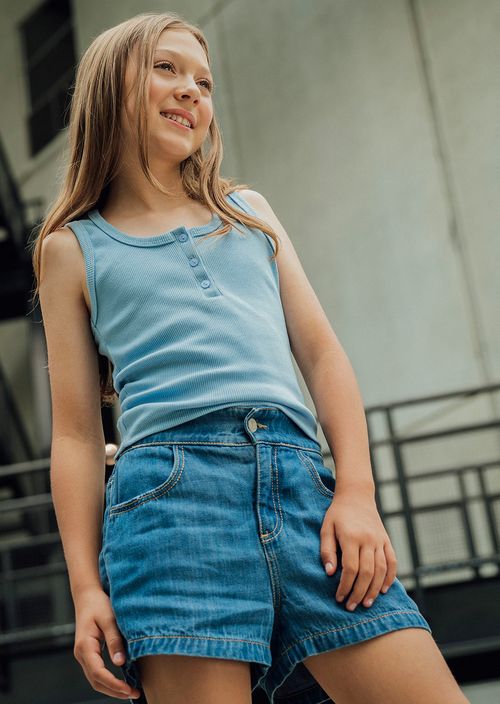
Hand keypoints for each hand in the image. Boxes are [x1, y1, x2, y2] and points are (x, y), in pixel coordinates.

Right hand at [73, 585, 140, 699]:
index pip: (98, 673)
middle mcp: (81, 654)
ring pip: (95, 680)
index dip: (113, 684)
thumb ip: (114, 641)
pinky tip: (121, 681)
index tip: (129, 689)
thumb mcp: (109, 620)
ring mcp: (83, 655)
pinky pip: (97, 672)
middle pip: (95, 681)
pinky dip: (108, 680)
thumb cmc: (98, 605)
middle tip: (134, 693)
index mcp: (85, 646)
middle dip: (114, 691)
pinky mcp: (88, 653)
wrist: (87, 596)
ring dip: (111, 688)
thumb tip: (121, 662)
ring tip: (130, 691)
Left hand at [320, 489, 397, 610]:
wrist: (356, 496)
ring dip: (375, 589)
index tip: (339, 598)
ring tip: (366, 603)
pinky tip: (384, 590)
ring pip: (381, 570)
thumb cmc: (337, 514)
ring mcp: (379, 540)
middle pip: (367, 572)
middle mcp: (368, 539)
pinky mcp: (386, 540)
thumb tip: (330, 573)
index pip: (351, 568)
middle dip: (359, 592)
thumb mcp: (326, 528)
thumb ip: (327, 551)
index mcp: (351, 537)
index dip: (345, 586)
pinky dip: (390, 577)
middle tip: (351, 607)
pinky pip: (392, 561)